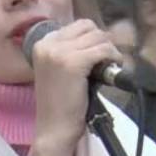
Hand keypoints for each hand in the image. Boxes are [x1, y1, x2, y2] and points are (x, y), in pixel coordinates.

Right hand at [30, 20, 120, 155]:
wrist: (54, 129)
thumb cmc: (60, 105)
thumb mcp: (60, 71)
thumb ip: (72, 52)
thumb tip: (101, 39)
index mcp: (42, 43)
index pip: (78, 26)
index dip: (94, 38)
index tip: (100, 55)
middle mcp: (48, 44)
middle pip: (89, 27)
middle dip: (103, 42)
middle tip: (108, 62)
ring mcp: (59, 52)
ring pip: (98, 37)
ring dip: (110, 51)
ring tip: (109, 68)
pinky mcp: (72, 63)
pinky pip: (102, 50)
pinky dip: (112, 57)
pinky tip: (111, 70)